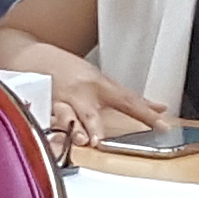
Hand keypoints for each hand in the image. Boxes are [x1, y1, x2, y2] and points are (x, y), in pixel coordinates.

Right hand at [41, 59, 165, 142]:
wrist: (36, 57)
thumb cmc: (72, 71)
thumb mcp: (104, 81)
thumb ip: (130, 99)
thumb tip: (160, 108)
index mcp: (100, 87)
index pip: (128, 102)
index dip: (146, 115)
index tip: (162, 125)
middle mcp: (81, 94)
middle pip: (91, 112)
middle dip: (95, 126)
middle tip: (100, 140)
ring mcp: (60, 101)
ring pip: (66, 116)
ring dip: (73, 129)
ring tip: (81, 140)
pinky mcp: (41, 107)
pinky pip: (46, 120)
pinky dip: (51, 130)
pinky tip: (54, 139)